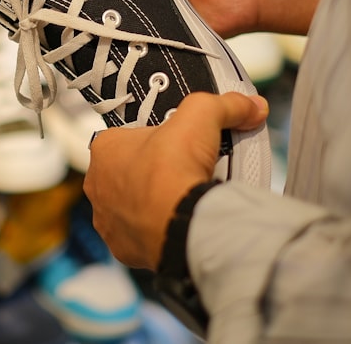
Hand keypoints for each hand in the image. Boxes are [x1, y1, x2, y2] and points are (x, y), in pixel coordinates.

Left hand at [83, 91, 267, 270]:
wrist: (180, 225)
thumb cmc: (175, 168)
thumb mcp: (202, 115)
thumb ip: (225, 104)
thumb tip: (253, 106)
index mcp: (105, 150)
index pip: (129, 136)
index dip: (157, 137)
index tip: (179, 144)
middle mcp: (97, 185)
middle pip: (131, 171)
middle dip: (156, 171)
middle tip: (186, 171)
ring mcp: (106, 219)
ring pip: (133, 205)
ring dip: (154, 202)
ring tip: (184, 198)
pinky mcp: (122, 247)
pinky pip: (139, 235)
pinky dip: (157, 230)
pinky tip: (177, 222)